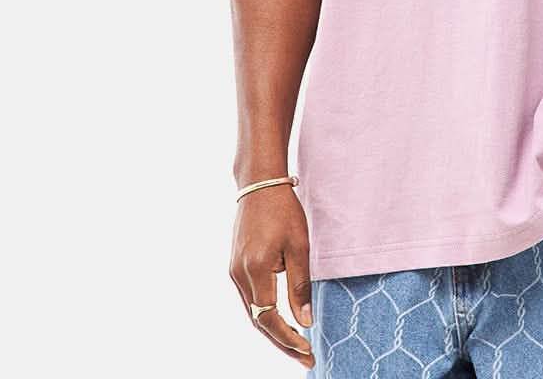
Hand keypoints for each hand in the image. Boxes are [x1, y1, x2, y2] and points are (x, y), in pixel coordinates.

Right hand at [229, 185, 315, 366]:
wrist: (259, 184)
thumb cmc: (284, 210)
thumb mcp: (299, 246)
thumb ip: (300, 286)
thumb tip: (305, 322)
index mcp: (256, 270)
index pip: (270, 319)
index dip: (289, 339)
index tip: (308, 351)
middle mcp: (239, 275)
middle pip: (258, 322)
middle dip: (282, 343)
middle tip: (306, 358)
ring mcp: (234, 271)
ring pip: (252, 313)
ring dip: (273, 331)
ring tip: (297, 346)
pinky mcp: (235, 266)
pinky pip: (249, 299)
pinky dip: (264, 315)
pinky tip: (280, 322)